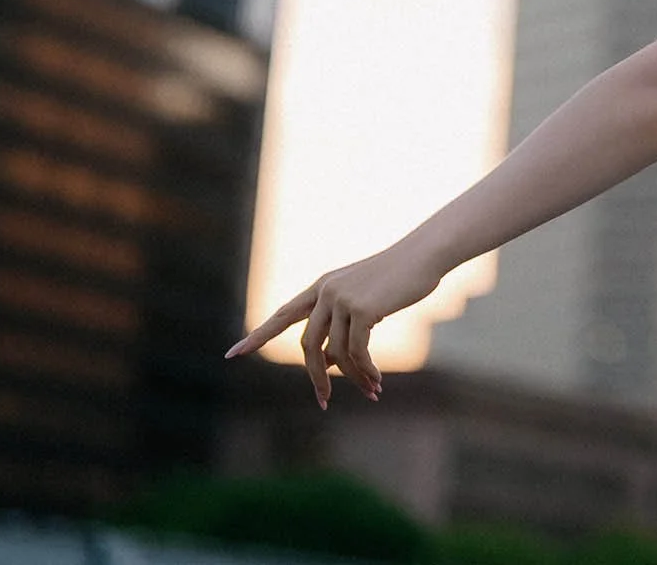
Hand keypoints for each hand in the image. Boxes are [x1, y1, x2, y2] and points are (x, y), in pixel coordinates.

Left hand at [224, 242, 445, 408]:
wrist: (425, 254)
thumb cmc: (399, 277)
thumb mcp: (364, 301)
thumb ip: (341, 326)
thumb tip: (327, 363)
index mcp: (322, 286)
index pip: (282, 315)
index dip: (258, 336)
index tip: (232, 354)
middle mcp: (325, 292)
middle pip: (309, 346)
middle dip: (317, 378)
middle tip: (322, 402)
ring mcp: (342, 299)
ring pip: (337, 353)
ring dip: (354, 377)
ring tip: (371, 391)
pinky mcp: (361, 309)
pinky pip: (357, 352)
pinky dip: (366, 370)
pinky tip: (377, 381)